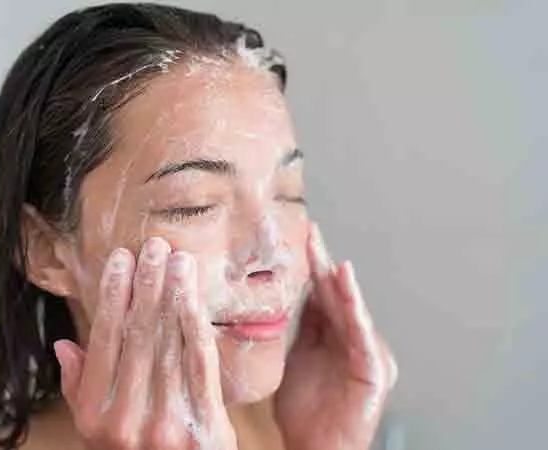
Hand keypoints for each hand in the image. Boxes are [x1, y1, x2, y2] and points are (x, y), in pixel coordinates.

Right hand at [54, 237, 237, 449]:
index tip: (120, 261)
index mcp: (96, 418)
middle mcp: (128, 420)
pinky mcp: (206, 427)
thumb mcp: (96, 434)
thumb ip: (80, 390)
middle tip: (153, 246)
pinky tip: (194, 296)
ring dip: (173, 296)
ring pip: (169, 345)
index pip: (103, 343)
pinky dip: (196, 325)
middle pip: (138, 337)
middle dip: (146, 286)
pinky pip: (200, 365)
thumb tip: (65, 346)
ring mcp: (167, 425)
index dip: (112, 297)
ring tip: (177, 260)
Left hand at [275, 223, 397, 449]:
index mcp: (331, 334)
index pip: (320, 293)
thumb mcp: (296, 358)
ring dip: (341, 284)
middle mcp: (350, 338)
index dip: (311, 266)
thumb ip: (299, 327)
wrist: (315, 448)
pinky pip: (362, 335)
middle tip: (311, 233)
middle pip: (335, 295)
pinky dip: (356, 310)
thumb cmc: (305, 412)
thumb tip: (287, 294)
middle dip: (323, 265)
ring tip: (331, 260)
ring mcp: (364, 352)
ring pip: (351, 311)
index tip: (300, 237)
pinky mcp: (374, 370)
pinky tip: (347, 287)